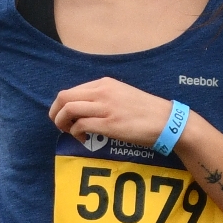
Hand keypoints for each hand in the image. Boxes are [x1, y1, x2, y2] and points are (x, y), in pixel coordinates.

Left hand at [48, 79, 174, 155]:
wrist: (166, 121)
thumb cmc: (145, 111)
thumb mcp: (122, 94)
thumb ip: (103, 97)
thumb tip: (84, 108)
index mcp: (105, 83)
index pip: (70, 91)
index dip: (62, 106)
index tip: (67, 118)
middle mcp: (103, 92)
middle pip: (64, 98)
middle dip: (56, 114)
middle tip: (62, 126)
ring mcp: (106, 108)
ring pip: (69, 110)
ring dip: (63, 124)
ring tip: (71, 133)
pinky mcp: (109, 125)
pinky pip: (81, 126)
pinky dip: (76, 134)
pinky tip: (85, 139)